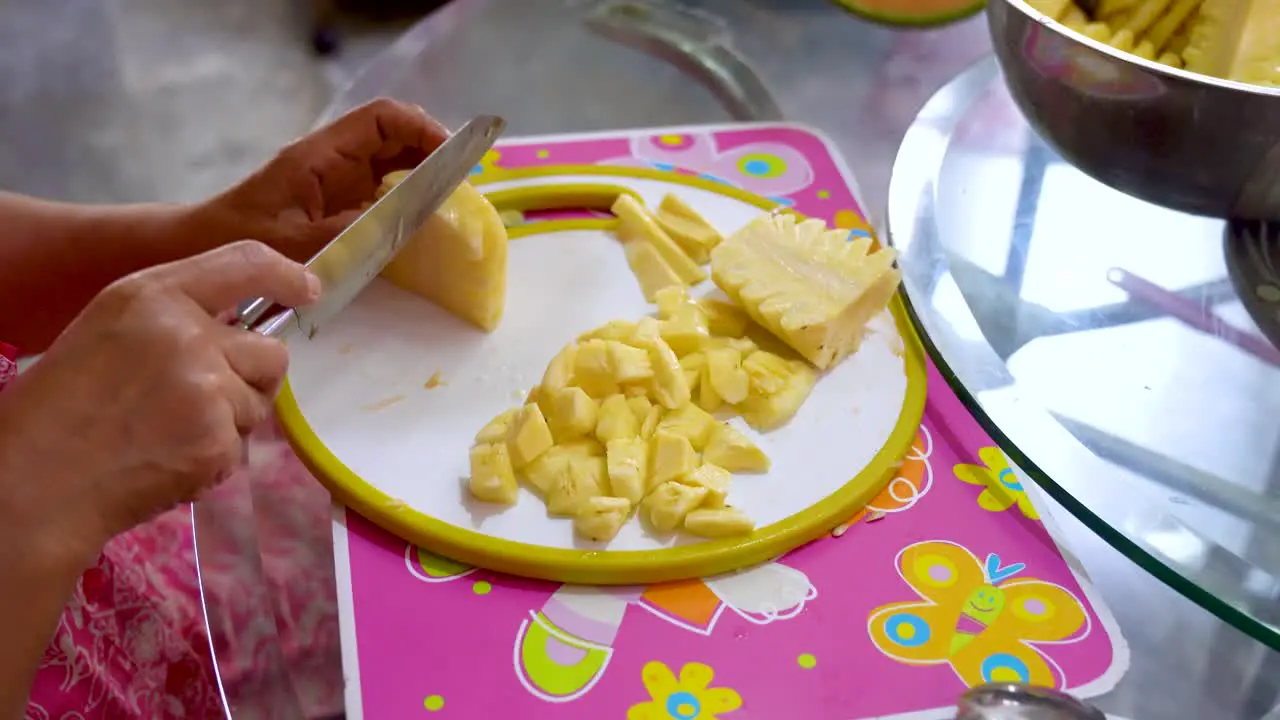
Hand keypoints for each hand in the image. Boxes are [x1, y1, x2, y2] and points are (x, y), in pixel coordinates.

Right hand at [0, 241, 319, 568]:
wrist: (35, 478)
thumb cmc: (65, 404)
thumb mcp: (112, 330)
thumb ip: (176, 317)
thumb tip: (245, 326)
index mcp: (153, 296)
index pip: (246, 263)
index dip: (287, 276)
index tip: (307, 289)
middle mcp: (188, 333)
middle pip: (270, 351)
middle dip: (249, 377)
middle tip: (197, 400)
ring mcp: (207, 388)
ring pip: (259, 403)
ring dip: (228, 421)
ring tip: (167, 432)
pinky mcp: (217, 439)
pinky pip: (242, 446)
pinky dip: (214, 458)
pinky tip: (167, 459)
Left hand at [200, 97, 448, 260]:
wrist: (199, 248)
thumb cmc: (239, 240)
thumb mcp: (297, 242)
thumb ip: (352, 232)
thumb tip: (407, 224)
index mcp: (322, 154)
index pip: (383, 119)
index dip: (423, 129)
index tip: (452, 159)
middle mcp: (335, 159)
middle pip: (397, 136)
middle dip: (433, 153)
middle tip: (461, 187)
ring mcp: (338, 180)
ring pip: (394, 162)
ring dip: (425, 178)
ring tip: (450, 205)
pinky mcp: (339, 203)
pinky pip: (384, 190)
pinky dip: (409, 200)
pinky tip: (423, 223)